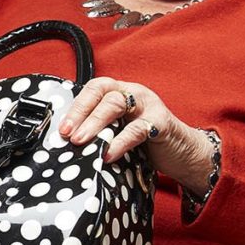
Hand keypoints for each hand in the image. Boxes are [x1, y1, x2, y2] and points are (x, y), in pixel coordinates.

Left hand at [57, 77, 213, 188]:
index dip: (75, 108)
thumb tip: (68, 145)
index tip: (62, 130)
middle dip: (81, 114)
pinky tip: (108, 154)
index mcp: (119, 92)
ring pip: (116, 104)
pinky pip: (136, 129)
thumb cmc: (147, 143)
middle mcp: (132, 93)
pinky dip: (119, 142)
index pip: (92, 90)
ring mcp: (147, 104)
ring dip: (95, 123)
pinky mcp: (161, 122)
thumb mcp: (118, 133)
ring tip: (82, 142)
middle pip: (102, 93)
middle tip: (69, 135)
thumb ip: (99, 133)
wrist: (182, 153)